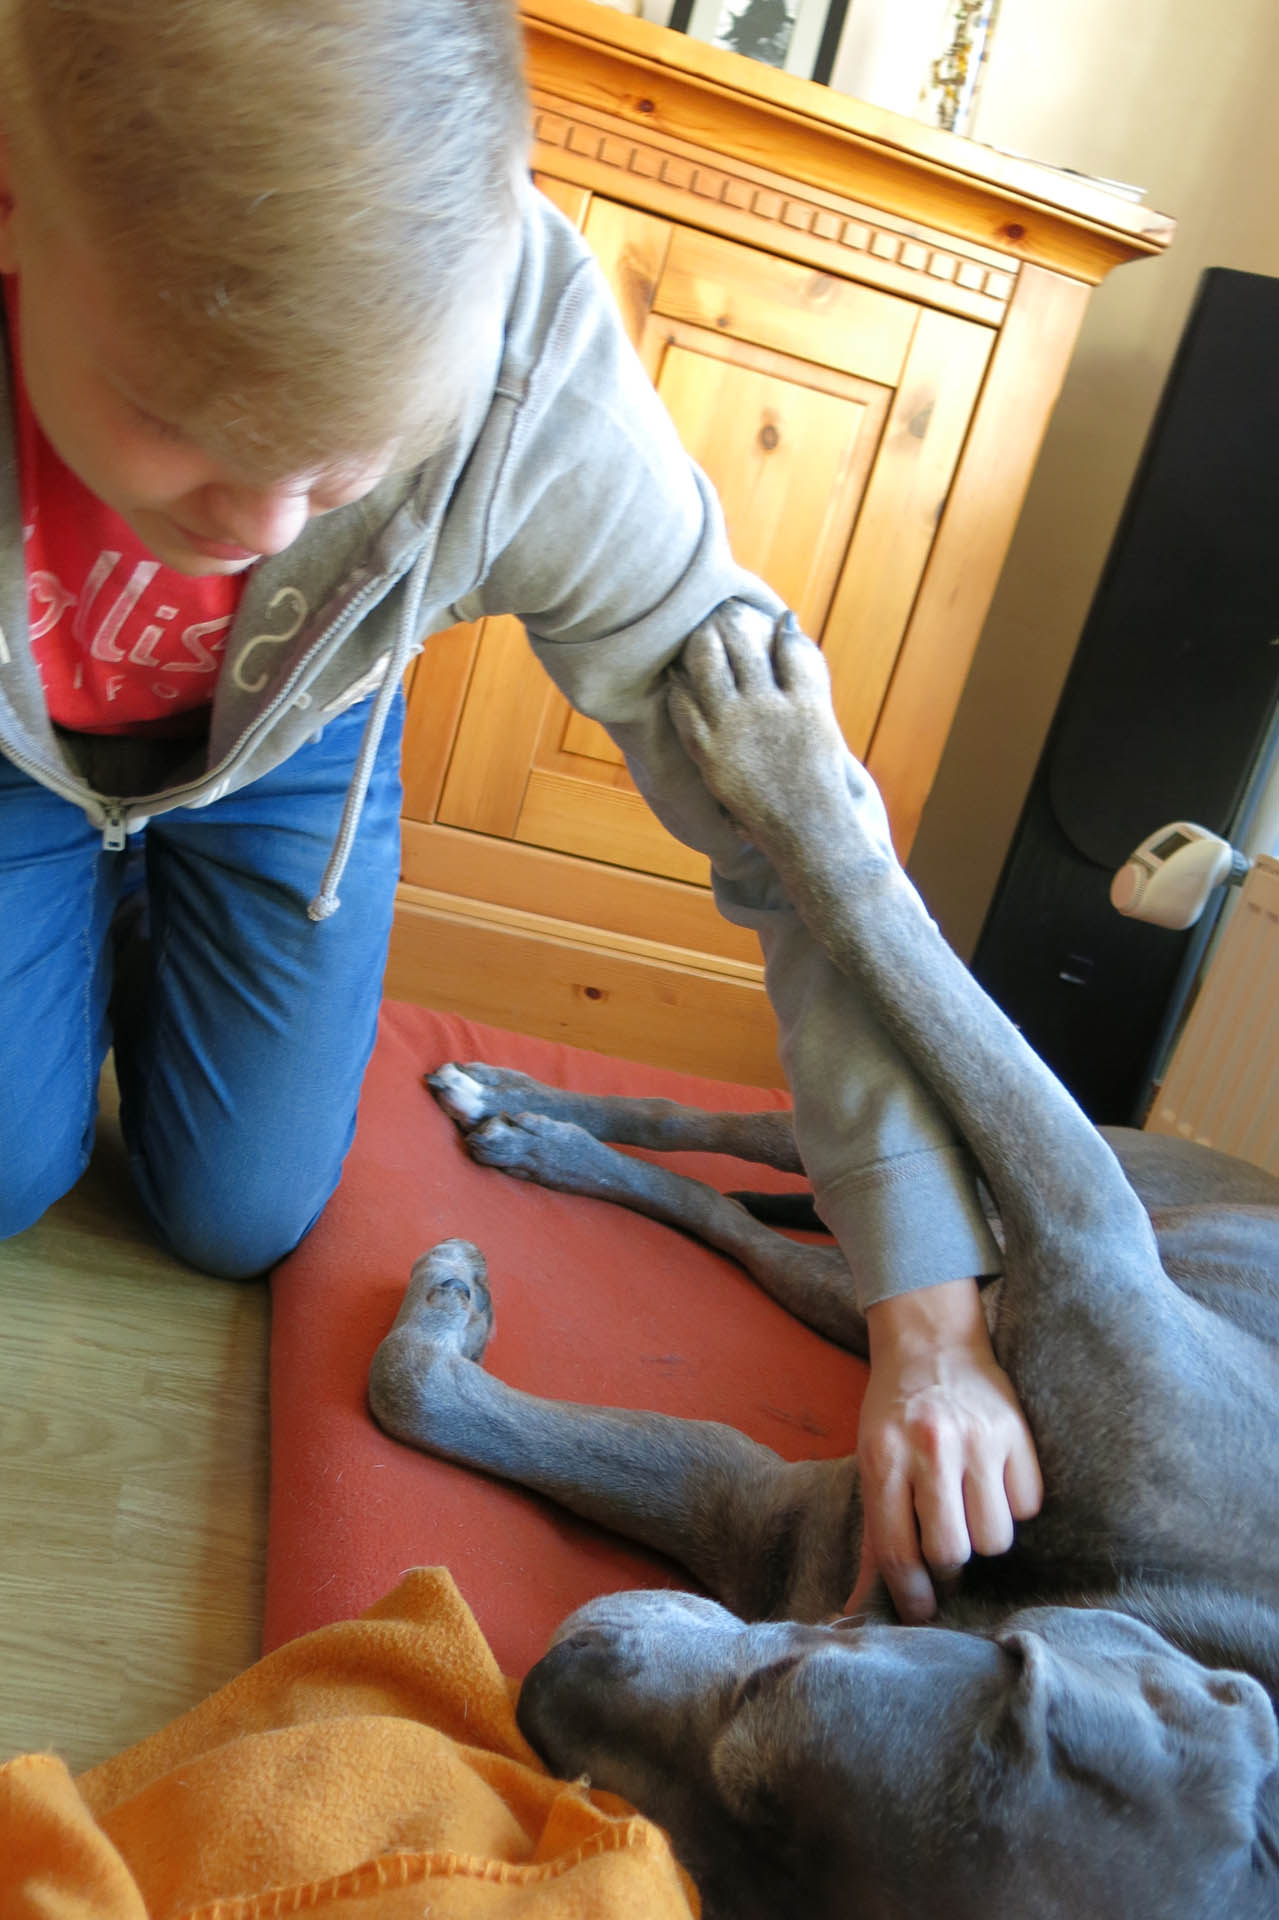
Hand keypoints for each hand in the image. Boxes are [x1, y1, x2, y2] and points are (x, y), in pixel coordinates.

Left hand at [856, 1277, 1042, 1622]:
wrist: (932, 1340)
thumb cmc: (894, 1413)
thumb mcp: (870, 1462)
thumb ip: (873, 1535)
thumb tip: (852, 1609)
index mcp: (884, 1458)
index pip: (897, 1550)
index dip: (910, 1595)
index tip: (920, 1612)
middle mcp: (930, 1447)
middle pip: (951, 1550)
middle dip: (948, 1565)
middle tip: (945, 1550)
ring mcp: (977, 1438)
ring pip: (995, 1537)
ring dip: (983, 1536)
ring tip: (970, 1510)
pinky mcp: (1016, 1433)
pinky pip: (1027, 1506)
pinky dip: (1013, 1506)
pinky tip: (995, 1483)